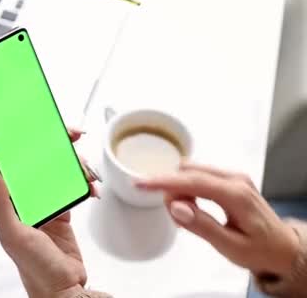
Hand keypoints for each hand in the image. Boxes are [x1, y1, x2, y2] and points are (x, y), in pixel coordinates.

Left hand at [0, 129, 98, 297]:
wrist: (63, 290)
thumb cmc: (34, 269)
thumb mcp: (13, 232)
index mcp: (7, 201)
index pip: (11, 161)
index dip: (22, 140)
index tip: (34, 124)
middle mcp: (24, 200)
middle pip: (38, 160)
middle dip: (55, 144)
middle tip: (71, 135)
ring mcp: (44, 205)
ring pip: (58, 171)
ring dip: (73, 165)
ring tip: (85, 170)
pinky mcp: (62, 212)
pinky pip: (72, 188)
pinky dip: (83, 184)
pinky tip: (89, 188)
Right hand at [137, 162, 300, 278]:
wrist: (282, 248)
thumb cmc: (260, 250)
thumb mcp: (229, 245)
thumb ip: (201, 225)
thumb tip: (176, 206)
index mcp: (236, 194)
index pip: (192, 181)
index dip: (163, 181)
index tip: (140, 183)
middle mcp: (234, 179)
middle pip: (188, 173)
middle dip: (171, 190)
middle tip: (175, 218)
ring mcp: (233, 177)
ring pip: (191, 172)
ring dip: (179, 190)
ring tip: (185, 217)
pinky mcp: (229, 179)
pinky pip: (199, 176)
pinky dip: (188, 189)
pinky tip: (191, 208)